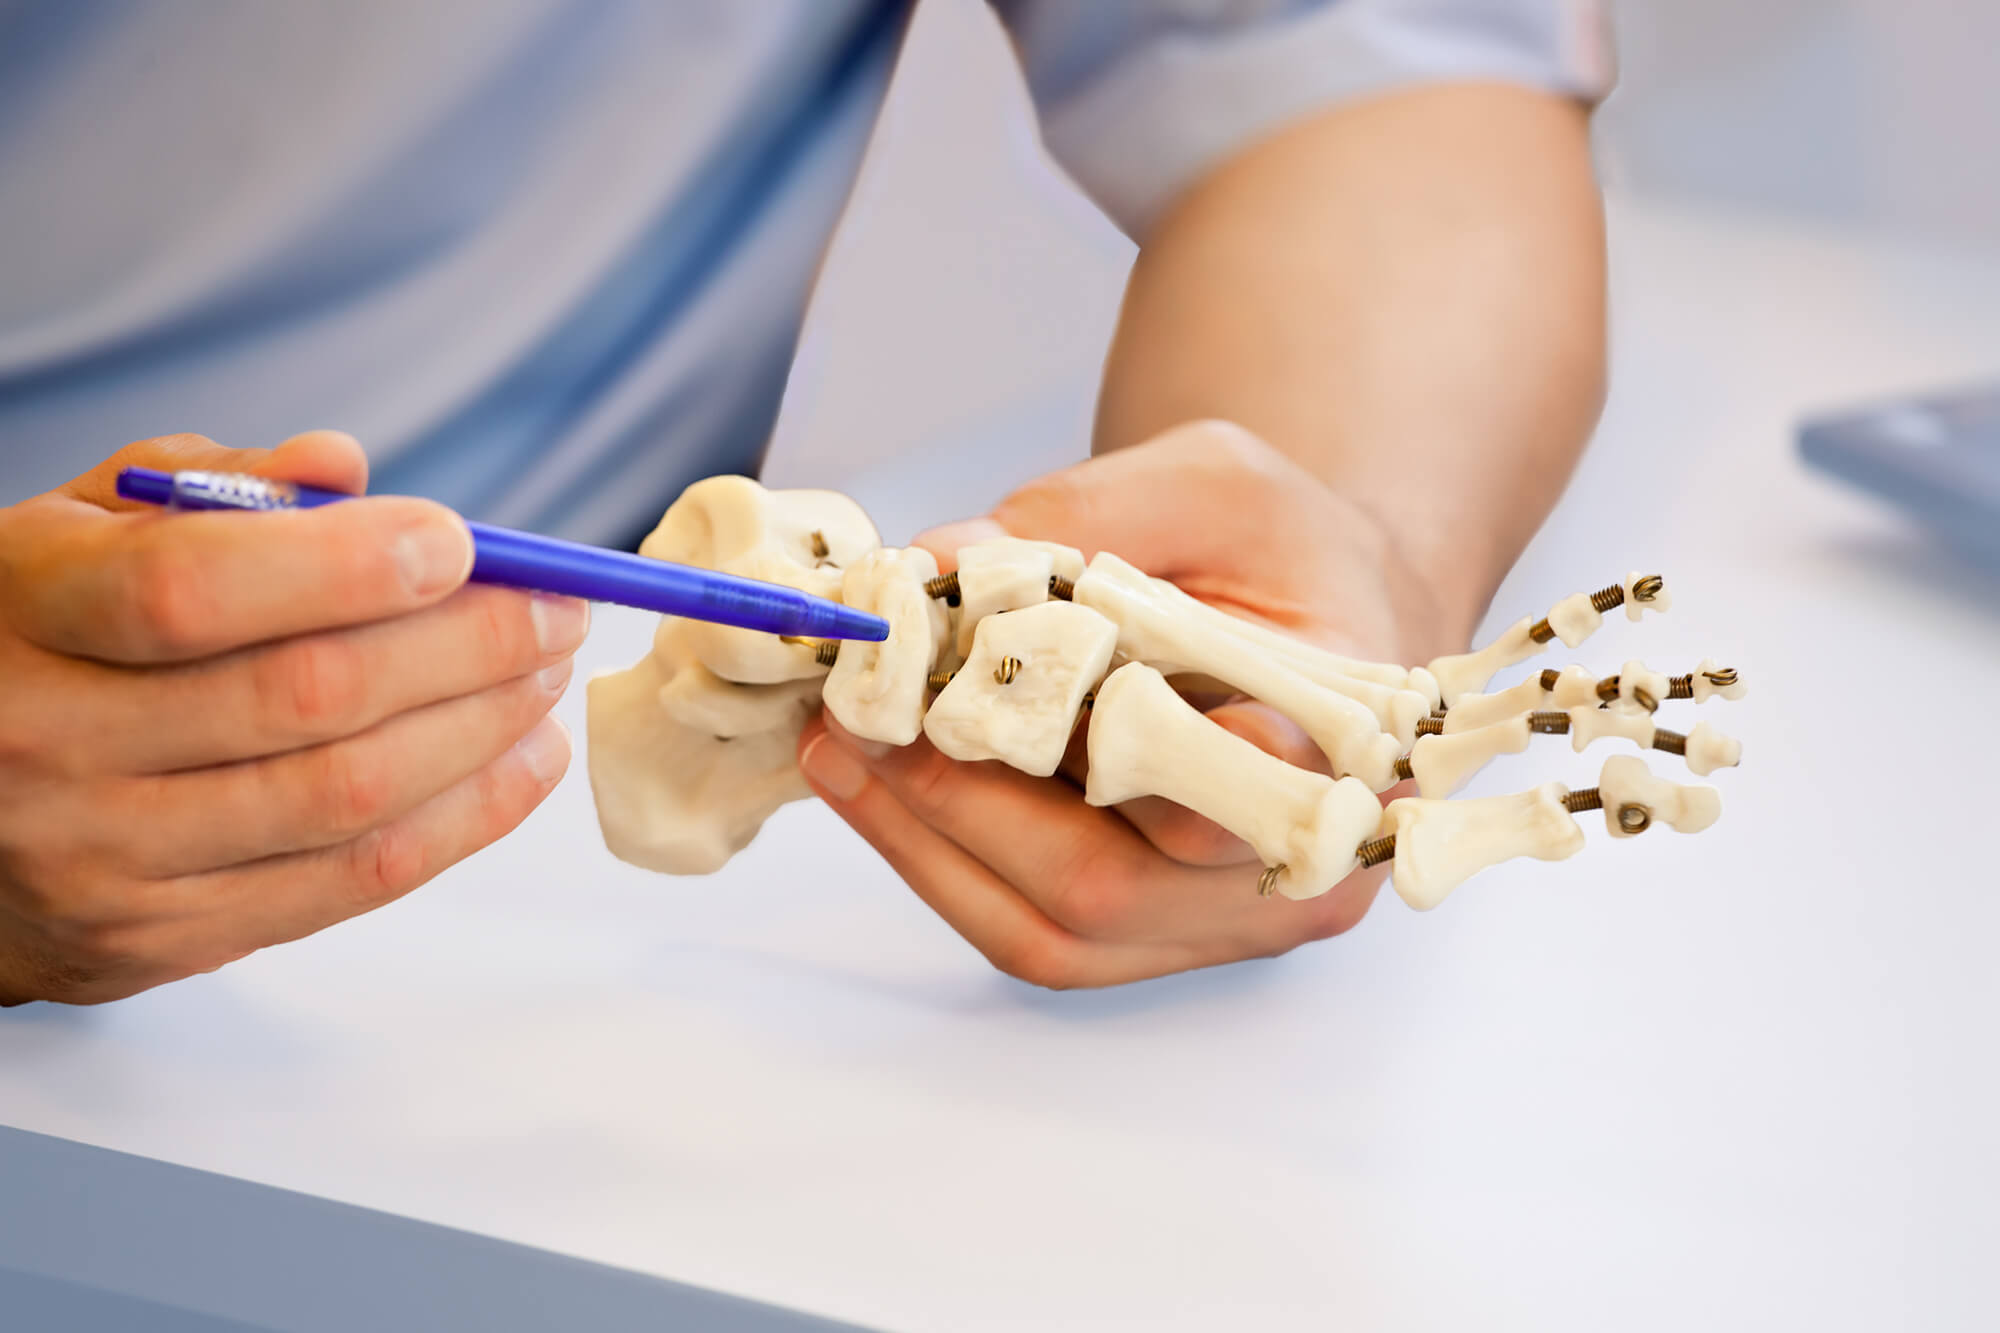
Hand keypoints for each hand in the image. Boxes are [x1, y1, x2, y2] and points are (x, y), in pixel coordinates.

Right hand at [0, 432, 585, 1004]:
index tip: (458, 542)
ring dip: (483, 733)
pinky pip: (350, 883)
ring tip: (548, 678)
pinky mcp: (160, 940)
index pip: (188, 592)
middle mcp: (48, 746)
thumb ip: (209, 491)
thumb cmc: (36, 643)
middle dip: (465, 647)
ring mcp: (102, 860)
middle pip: (303, 698)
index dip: (345, 565)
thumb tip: (344, 471)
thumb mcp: (79, 533)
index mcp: (20, 612)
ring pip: (346, 799)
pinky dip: (463, 820)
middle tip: (555, 608)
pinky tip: (522, 763)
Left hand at [796, 421, 1473, 987]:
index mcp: (1348, 745)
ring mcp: (1231, 920)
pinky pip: (1040, 933)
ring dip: (931, 843)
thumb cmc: (1280, 544)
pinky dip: (946, 865)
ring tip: (839, 750)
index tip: (976, 706)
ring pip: (1060, 929)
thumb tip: (936, 566)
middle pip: (1114, 880)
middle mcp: (1303, 866)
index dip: (1109, 758)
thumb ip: (1085, 520)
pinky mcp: (1164, 935)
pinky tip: (877, 791)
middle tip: (856, 718)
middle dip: (962, 800)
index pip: (1239, 784)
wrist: (1325, 607)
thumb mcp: (1208, 480)